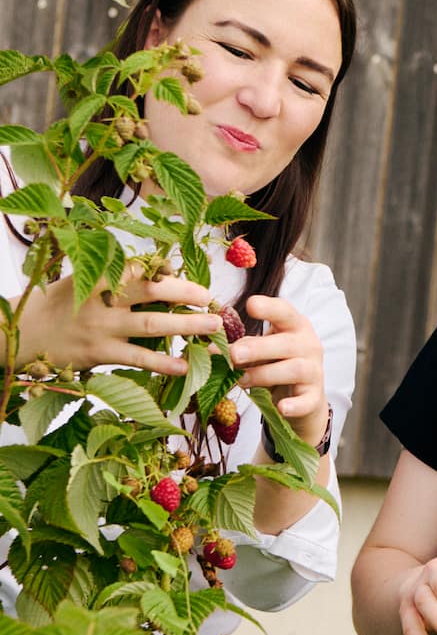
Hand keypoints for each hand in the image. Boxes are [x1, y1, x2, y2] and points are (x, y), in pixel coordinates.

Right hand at [14, 266, 221, 374]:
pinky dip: (163, 363)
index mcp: (100, 275)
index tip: (192, 277)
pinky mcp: (100, 353)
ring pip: (152, 325)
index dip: (168, 270)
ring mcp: (102, 327)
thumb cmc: (60, 305)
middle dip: (185, 294)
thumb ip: (116, 274)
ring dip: (186, 326)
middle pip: (152, 292)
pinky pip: (138, 358)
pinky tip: (186, 366)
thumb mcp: (83, 279)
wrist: (25, 333)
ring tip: (213, 327)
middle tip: (211, 299)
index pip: (141, 268)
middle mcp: (103, 299)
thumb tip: (161, 269)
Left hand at [231, 295, 329, 448]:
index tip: (250, 305)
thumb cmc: (276, 364)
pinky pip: (306, 400)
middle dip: (258, 348)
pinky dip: (295, 405)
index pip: (284, 311)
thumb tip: (209, 350)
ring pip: (293, 369)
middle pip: (286, 343)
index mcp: (294, 326)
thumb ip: (239, 348)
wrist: (303, 395)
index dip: (269, 307)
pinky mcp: (314, 396)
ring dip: (264, 375)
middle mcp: (308, 345)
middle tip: (234, 354)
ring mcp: (314, 371)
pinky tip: (282, 407)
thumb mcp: (260, 351)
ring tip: (241, 380)